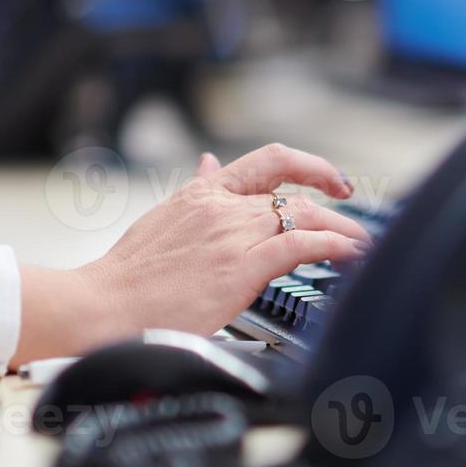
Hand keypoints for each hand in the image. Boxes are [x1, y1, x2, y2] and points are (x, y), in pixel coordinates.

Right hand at [12, 144, 372, 365]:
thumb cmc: (128, 277)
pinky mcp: (241, 266)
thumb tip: (209, 163)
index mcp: (204, 195)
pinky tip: (351, 256)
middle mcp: (223, 208)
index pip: (270, 161)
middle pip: (295, 196)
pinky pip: (302, 245)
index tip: (333, 181)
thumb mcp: (164, 218)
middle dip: (335, 211)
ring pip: (306, 217)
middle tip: (356, 229)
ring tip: (364, 246)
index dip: (310, 165)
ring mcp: (233, 236)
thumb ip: (197, 191)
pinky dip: (334, 246)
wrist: (101, 305)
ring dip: (343, 231)